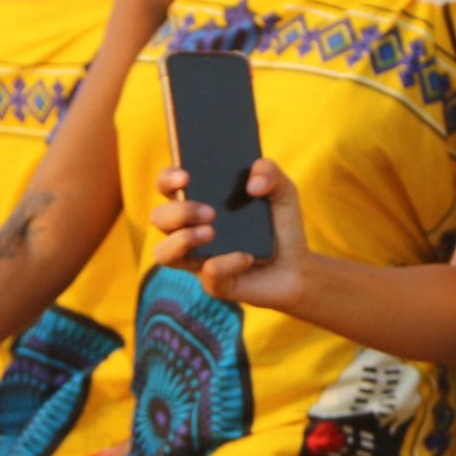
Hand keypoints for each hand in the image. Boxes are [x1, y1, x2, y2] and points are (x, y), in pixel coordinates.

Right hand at [147, 159, 309, 307]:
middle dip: (179, 212)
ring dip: (182, 240)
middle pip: (159, 217)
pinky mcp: (213, 283)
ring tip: (211, 233)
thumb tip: (253, 182)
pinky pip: (207, 274)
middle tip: (210, 212)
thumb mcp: (283, 192)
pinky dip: (226, 262)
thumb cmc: (280, 226)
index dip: (168, 179)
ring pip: (163, 253)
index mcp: (198, 200)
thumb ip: (271, 173)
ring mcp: (196, 258)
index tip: (186, 176)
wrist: (297, 267)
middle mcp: (188, 229)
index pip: (167, 186)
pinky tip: (247, 256)